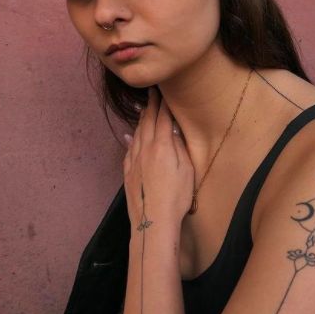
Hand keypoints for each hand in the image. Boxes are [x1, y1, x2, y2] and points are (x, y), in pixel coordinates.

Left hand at [123, 87, 193, 230]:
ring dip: (140, 120)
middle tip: (152, 93)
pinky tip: (128, 135)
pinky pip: (128, 149)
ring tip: (143, 110)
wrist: (153, 221)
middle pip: (147, 122)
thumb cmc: (176, 196)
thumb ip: (179, 147)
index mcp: (162, 146)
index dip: (163, 104)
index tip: (163, 92)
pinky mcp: (128, 173)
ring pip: (136, 134)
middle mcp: (145, 149)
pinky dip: (130, 139)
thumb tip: (172, 129)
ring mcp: (134, 160)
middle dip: (151, 106)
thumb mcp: (187, 170)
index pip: (162, 119)